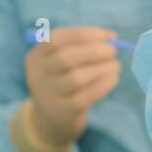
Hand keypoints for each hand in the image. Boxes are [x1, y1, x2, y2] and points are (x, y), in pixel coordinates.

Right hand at [24, 27, 121, 146]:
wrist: (52, 117)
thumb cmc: (64, 79)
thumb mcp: (64, 61)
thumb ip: (83, 46)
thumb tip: (111, 36)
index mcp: (36, 56)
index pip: (56, 39)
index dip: (85, 35)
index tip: (108, 35)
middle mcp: (37, 75)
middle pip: (65, 58)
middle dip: (94, 51)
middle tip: (113, 51)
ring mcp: (47, 95)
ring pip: (77, 78)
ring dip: (102, 69)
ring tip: (116, 65)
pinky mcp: (62, 112)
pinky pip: (85, 97)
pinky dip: (102, 85)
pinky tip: (113, 78)